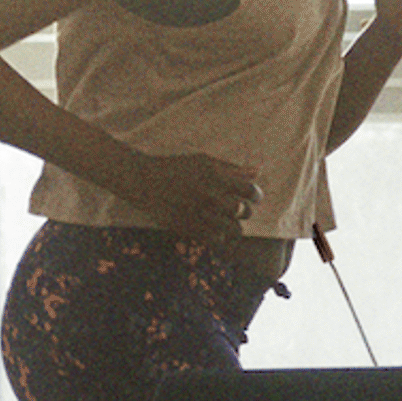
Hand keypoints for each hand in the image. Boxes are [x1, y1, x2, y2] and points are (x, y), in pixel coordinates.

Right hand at [120, 147, 263, 239]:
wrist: (143, 181)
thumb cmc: (175, 167)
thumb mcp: (204, 161)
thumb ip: (232, 168)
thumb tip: (257, 170)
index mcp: (216, 178)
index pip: (250, 191)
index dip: (256, 195)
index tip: (253, 196)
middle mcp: (210, 197)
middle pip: (244, 212)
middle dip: (245, 211)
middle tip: (238, 209)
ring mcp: (200, 215)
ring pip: (233, 230)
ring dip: (234, 226)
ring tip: (227, 221)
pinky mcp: (189, 228)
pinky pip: (215, 239)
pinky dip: (219, 236)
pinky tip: (213, 229)